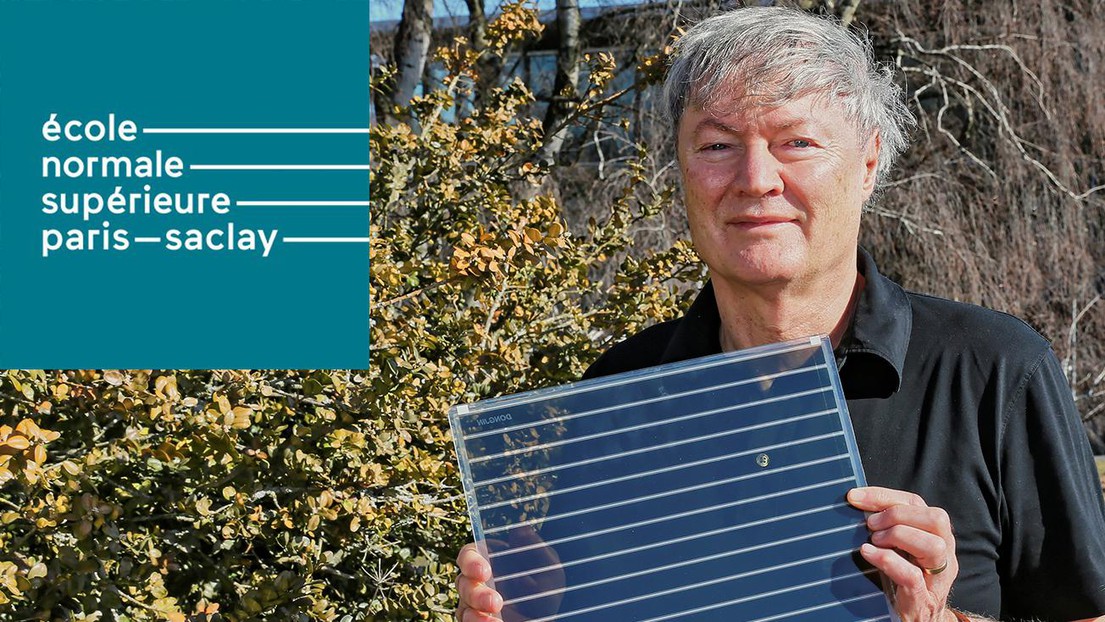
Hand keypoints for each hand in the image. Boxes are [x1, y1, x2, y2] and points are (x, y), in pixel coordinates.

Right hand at [455, 527, 564, 621]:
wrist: (546, 614)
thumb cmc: (545, 584)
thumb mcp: (548, 565)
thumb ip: (534, 547)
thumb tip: (521, 529)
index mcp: (488, 558)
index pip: (468, 555)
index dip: (471, 562)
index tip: (484, 572)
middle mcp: (476, 580)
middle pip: (463, 583)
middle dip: (477, 594)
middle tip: (495, 602)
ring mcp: (474, 604)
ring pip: (463, 608)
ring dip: (476, 615)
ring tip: (495, 621)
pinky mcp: (478, 620)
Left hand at [848, 486, 957, 621]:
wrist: (918, 620)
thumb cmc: (903, 578)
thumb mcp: (899, 548)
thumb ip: (887, 526)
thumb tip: (855, 501)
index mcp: (937, 535)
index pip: (917, 502)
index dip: (884, 495)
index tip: (854, 496)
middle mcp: (945, 553)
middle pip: (936, 518)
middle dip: (897, 514)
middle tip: (870, 525)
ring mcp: (938, 578)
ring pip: (933, 545)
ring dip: (897, 536)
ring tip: (873, 541)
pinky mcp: (924, 599)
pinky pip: (912, 576)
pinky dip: (888, 560)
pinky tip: (868, 553)